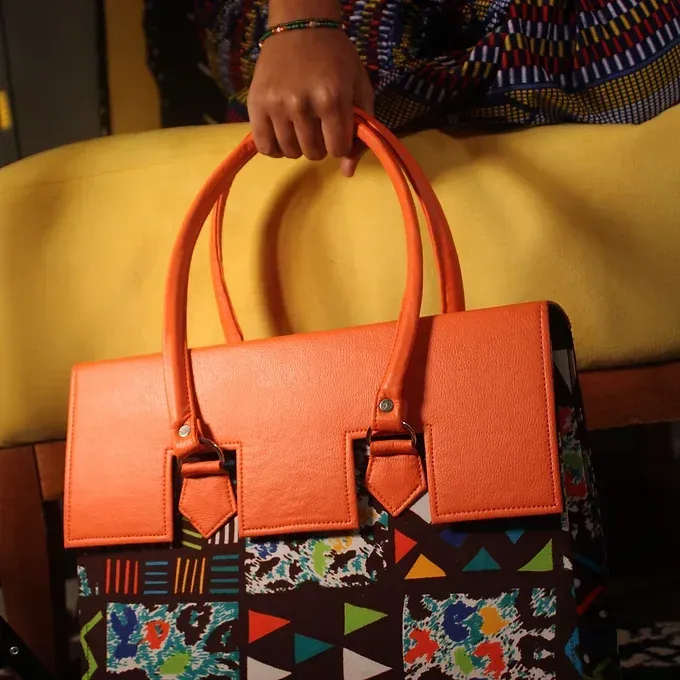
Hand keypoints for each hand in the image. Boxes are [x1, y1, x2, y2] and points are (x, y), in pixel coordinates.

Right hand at [248, 26, 373, 176]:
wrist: (300, 27)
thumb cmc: (336, 57)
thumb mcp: (359, 87)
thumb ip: (361, 131)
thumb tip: (347, 172)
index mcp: (331, 99)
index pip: (337, 149)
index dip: (340, 144)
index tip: (337, 130)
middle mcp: (302, 104)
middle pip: (313, 153)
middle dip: (320, 144)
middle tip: (318, 124)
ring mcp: (276, 105)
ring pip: (290, 152)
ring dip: (298, 146)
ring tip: (300, 126)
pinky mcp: (256, 104)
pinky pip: (265, 147)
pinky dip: (275, 148)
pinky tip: (282, 134)